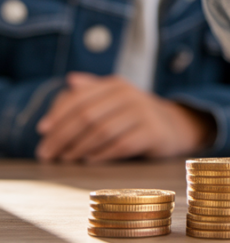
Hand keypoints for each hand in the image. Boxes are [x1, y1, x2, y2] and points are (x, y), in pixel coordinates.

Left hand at [35, 72, 212, 162]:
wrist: (173, 126)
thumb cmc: (134, 114)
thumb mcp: (114, 98)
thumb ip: (91, 90)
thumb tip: (69, 81)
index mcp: (115, 84)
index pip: (80, 97)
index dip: (58, 114)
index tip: (42, 131)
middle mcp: (129, 95)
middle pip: (87, 115)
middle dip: (63, 136)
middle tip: (48, 153)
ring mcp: (142, 113)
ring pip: (102, 131)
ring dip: (79, 147)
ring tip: (65, 159)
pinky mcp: (153, 132)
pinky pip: (121, 145)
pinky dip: (102, 154)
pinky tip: (89, 161)